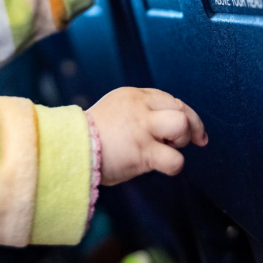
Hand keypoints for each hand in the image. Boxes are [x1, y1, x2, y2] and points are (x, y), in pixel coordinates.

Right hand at [87, 87, 206, 185]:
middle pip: (181, 109)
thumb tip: (169, 126)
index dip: (185, 115)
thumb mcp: (115, 111)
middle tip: (178, 142)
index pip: (170, 100)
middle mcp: (140, 108)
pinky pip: (175, 159)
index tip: (193, 133)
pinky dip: (174, 165)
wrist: (69, 149)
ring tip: (165, 150)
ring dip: (181, 142)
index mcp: (133, 96)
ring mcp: (142, 129)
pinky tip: (162, 166)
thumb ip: (139, 112)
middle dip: (189, 127)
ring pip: (181, 126)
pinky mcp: (142, 152)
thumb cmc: (90, 136)